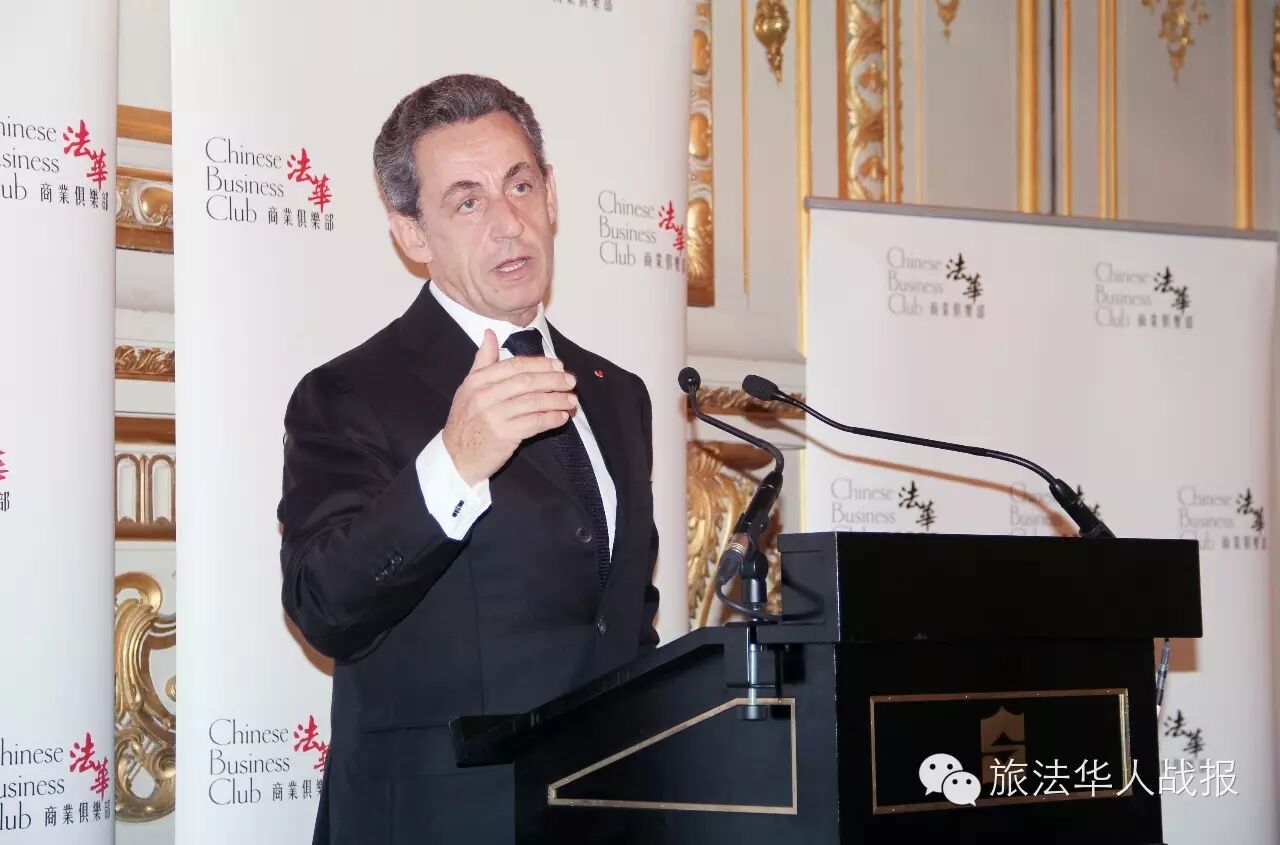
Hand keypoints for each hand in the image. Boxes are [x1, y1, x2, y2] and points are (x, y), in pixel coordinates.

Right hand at [442, 329, 577, 485]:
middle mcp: (484, 396)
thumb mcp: (468, 388)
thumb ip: (482, 361)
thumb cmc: (466, 421)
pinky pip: (534, 423)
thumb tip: (490, 334)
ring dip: (557, 400)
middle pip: (527, 382)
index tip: (558, 365)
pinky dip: (551, 419)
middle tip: (570, 381)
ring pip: (533, 402)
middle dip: (553, 380)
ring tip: (571, 400)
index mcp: (478, 381)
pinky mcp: (504, 436)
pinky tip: (561, 417)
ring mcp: (494, 416)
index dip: (539, 364)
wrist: (456, 457)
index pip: (514, 365)